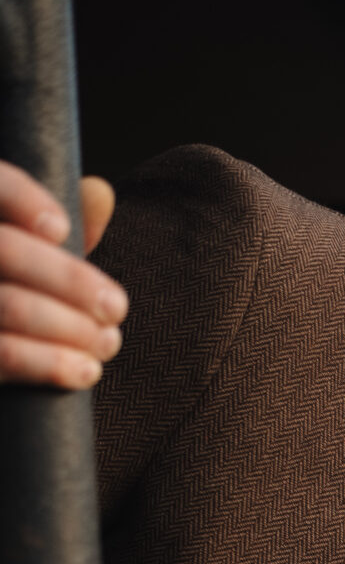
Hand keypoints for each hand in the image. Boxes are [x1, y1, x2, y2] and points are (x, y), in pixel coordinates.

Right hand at [0, 163, 124, 388]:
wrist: (5, 346)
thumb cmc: (19, 298)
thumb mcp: (36, 261)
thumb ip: (61, 230)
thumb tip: (101, 193)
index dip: (23, 199)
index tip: (62, 229)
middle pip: (6, 250)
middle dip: (71, 280)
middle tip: (115, 307)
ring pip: (11, 306)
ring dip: (73, 327)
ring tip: (108, 341)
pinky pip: (6, 355)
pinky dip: (52, 364)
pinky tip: (86, 370)